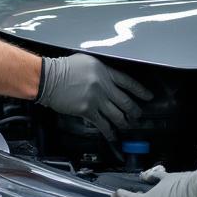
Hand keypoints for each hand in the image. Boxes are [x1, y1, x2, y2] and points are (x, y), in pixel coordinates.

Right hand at [38, 54, 152, 140]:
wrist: (49, 78)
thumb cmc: (63, 67)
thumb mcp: (86, 61)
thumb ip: (100, 70)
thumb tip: (108, 80)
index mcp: (104, 71)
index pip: (128, 82)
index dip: (140, 91)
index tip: (148, 97)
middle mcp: (104, 86)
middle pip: (126, 101)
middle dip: (135, 111)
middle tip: (138, 115)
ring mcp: (96, 99)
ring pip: (118, 115)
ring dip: (125, 122)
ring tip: (128, 125)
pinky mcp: (87, 111)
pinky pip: (103, 124)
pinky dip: (110, 131)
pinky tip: (113, 135)